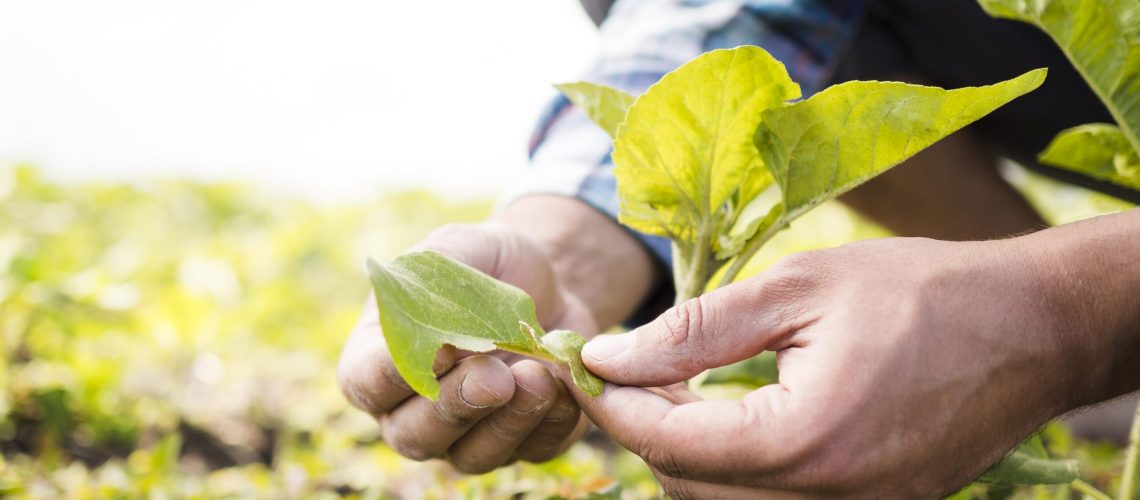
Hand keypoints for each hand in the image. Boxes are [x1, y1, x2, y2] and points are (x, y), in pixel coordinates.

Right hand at [338, 222, 595, 472]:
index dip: (394, 375)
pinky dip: (551, 421)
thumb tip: (435, 334)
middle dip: (456, 406)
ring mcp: (466, 435)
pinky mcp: (522, 443)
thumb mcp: (458, 248)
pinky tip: (563, 384)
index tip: (438, 348)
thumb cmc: (487, 264)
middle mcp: (413, 410)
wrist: (550, 283)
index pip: (366, 383)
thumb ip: (432, 280)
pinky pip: (532, 450)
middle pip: (414, 435)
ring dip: (507, 422)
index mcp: (379, 360)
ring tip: (537, 376)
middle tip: (495, 375)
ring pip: (472, 455)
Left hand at [571, 236, 1093, 496]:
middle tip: (623, 370)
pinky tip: (728, 413)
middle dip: (643, 430)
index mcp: (806, 441)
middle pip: (688, 488)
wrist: (1034, 326)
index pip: (670, 445)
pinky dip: (734, 466)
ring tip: (671, 386)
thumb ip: (695, 330)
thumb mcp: (798, 290)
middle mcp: (830, 499)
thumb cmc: (923, 291)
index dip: (613, 405)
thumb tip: (609, 355)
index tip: (582, 364)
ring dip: (684, 453)